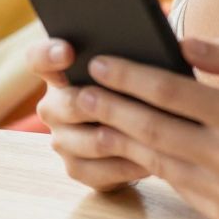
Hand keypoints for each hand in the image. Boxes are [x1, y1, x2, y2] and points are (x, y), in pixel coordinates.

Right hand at [30, 39, 150, 192]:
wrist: (148, 131)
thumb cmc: (145, 87)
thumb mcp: (143, 64)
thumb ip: (147, 53)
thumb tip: (179, 47)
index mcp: (62, 72)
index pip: (38, 58)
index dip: (48, 54)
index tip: (68, 51)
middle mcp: (54, 106)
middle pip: (65, 104)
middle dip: (98, 102)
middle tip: (124, 100)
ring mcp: (63, 140)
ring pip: (89, 141)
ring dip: (123, 137)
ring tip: (154, 133)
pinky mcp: (77, 169)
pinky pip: (100, 171)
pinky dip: (128, 166)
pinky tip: (153, 161)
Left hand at [63, 36, 218, 218]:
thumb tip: (180, 40)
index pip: (170, 92)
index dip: (128, 76)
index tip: (99, 63)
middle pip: (151, 129)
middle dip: (108, 109)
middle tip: (75, 94)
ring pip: (157, 161)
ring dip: (119, 140)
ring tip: (90, 121)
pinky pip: (177, 185)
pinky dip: (150, 164)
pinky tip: (129, 147)